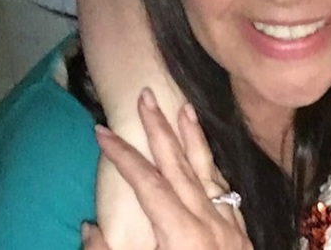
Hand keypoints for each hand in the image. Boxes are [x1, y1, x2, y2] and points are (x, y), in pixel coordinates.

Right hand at [88, 90, 251, 249]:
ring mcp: (229, 225)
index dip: (123, 155)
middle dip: (159, 127)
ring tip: (184, 107)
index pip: (147, 183)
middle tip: (146, 95)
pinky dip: (212, 167)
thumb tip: (89, 226)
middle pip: (179, 164)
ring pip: (208, 171)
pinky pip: (224, 189)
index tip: (101, 131)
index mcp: (182, 234)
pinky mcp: (240, 232)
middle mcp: (208, 221)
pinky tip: (206, 154)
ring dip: (194, 137)